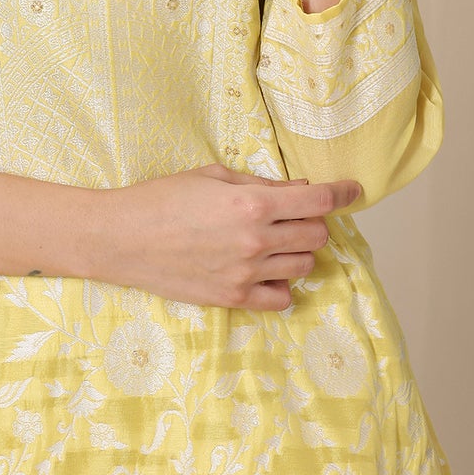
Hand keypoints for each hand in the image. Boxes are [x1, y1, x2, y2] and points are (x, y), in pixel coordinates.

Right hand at [95, 163, 362, 310]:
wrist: (119, 238)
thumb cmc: (161, 198)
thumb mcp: (212, 176)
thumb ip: (259, 184)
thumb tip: (299, 193)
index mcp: (251, 203)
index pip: (318, 201)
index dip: (343, 193)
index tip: (354, 190)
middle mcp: (255, 240)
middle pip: (316, 235)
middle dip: (312, 221)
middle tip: (291, 216)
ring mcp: (245, 273)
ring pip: (303, 265)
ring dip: (296, 251)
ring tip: (271, 242)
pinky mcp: (232, 298)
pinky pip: (282, 298)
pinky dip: (282, 284)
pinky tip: (264, 271)